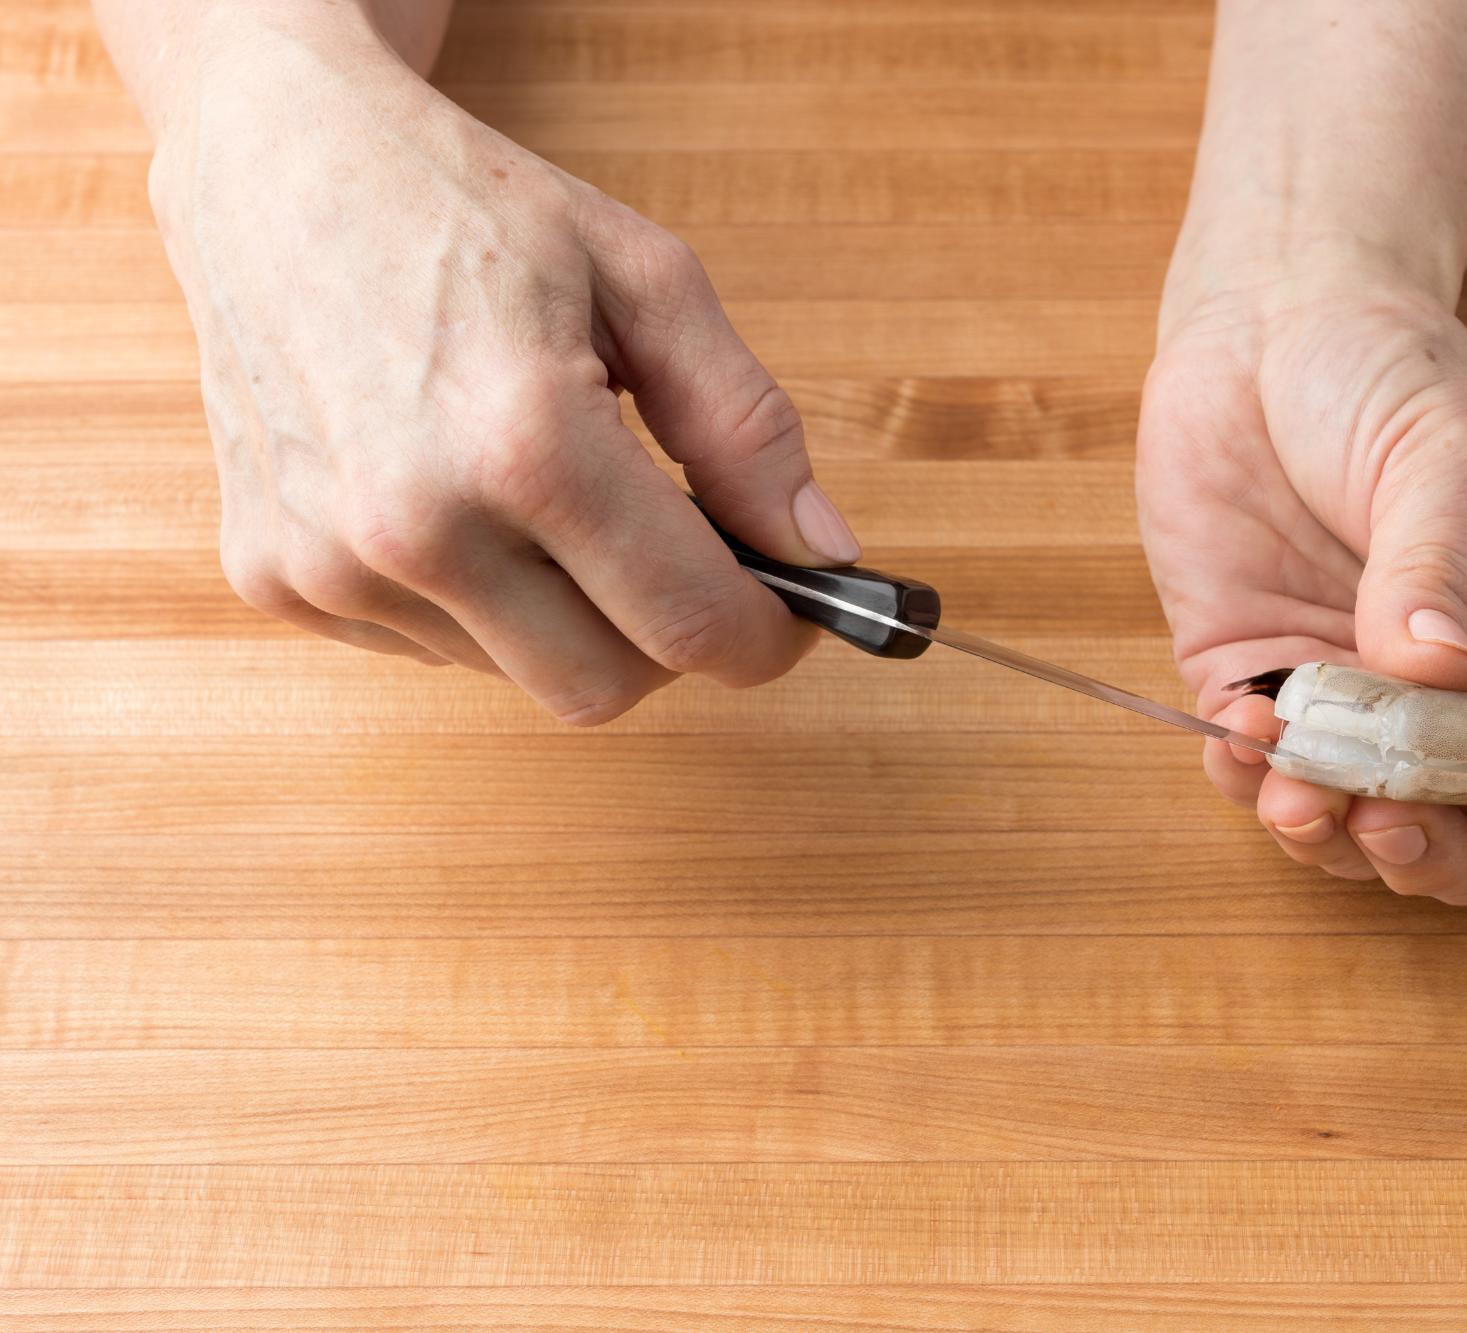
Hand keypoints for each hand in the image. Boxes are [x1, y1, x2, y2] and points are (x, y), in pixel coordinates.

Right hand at [147, 8, 859, 722]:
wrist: (273, 164)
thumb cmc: (463, 208)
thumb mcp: (644, 280)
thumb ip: (745, 426)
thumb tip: (820, 548)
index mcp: (524, 441)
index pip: (689, 625)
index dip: (767, 639)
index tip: (793, 618)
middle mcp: (414, 524)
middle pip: (604, 687)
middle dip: (668, 639)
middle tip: (682, 556)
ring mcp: (330, 564)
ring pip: (517, 674)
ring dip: (566, 615)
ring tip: (545, 491)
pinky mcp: (273, 578)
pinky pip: (430, 646)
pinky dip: (476, 601)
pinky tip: (460, 498)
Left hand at [1137, 270, 1466, 903]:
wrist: (1266, 334)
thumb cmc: (1392, 380)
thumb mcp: (1446, 458)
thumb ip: (1438, 569)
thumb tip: (1435, 673)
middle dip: (1444, 854)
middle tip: (1392, 814)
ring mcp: (1360, 709)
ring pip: (1371, 838)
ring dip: (1338, 842)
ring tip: (1302, 794)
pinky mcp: (1258, 688)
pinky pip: (1259, 779)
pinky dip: (1249, 782)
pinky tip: (1241, 732)